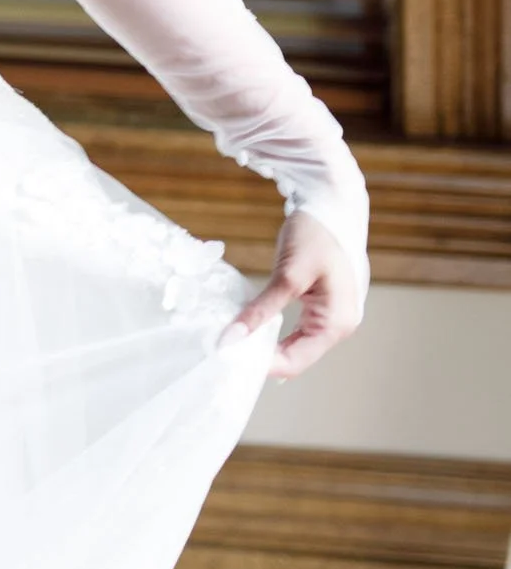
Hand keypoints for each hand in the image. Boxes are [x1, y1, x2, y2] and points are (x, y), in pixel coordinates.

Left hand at [226, 210, 362, 380]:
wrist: (334, 204)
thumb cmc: (317, 235)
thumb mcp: (288, 274)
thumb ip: (261, 310)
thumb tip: (231, 338)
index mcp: (337, 323)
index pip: (295, 361)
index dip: (261, 364)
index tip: (227, 356)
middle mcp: (341, 326)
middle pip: (297, 356)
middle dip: (263, 357)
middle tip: (227, 351)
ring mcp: (335, 316)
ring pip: (296, 344)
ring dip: (268, 345)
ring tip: (235, 342)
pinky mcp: (325, 306)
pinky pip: (299, 329)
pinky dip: (276, 331)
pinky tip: (253, 328)